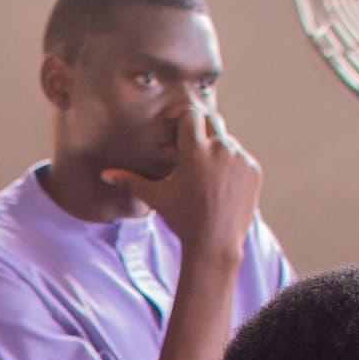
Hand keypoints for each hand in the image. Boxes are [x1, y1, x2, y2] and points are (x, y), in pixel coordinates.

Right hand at [144, 93, 265, 260]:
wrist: (215, 244)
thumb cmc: (182, 220)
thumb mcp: (156, 198)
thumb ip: (130, 181)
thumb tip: (105, 174)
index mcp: (195, 151)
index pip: (190, 114)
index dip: (182, 121)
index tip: (177, 133)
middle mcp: (220, 149)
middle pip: (211, 120)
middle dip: (200, 130)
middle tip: (190, 150)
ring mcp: (240, 159)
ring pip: (227, 140)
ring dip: (216, 149)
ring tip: (205, 175)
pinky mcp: (253, 170)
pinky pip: (241, 157)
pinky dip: (231, 165)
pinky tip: (220, 185)